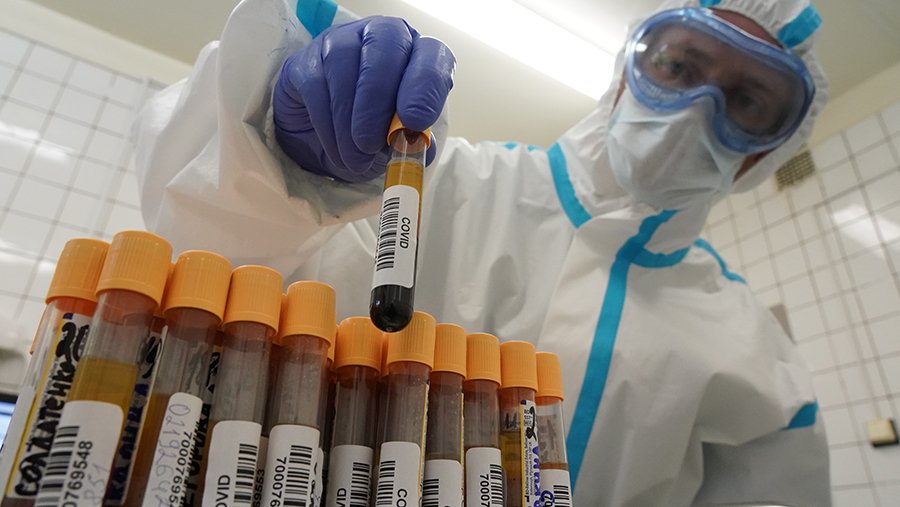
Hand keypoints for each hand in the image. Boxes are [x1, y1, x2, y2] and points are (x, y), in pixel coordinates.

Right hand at [273, 16, 454, 182]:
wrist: (326, 143)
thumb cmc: (373, 135)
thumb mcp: (399, 142)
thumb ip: (412, 141)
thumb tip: (418, 146)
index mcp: (415, 53)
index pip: (432, 53)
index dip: (426, 84)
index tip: (416, 122)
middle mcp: (380, 36)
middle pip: (385, 44)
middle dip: (379, 100)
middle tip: (372, 145)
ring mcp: (339, 42)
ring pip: (344, 64)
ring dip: (349, 121)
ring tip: (355, 158)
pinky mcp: (304, 60)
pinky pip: (315, 85)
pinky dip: (327, 125)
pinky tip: (337, 149)